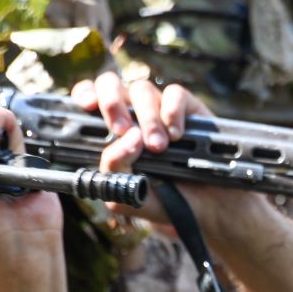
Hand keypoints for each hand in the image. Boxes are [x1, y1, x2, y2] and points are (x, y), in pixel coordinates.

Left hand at [70, 71, 236, 229]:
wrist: (207, 207)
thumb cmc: (164, 200)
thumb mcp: (128, 195)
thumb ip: (114, 170)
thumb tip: (126, 138)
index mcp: (111, 132)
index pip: (90, 99)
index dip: (85, 94)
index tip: (88, 106)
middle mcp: (132, 115)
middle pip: (111, 84)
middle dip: (112, 102)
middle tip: (122, 130)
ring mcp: (159, 109)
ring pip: (142, 89)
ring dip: (147, 118)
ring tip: (158, 147)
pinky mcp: (188, 108)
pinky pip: (175, 93)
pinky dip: (172, 112)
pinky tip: (177, 135)